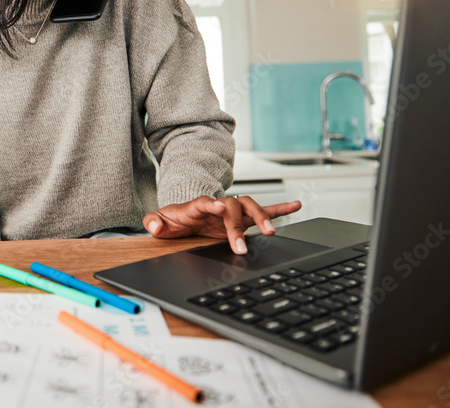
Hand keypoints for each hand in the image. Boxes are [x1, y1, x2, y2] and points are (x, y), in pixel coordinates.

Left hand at [142, 195, 301, 254]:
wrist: (183, 216)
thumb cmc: (173, 220)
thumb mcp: (160, 222)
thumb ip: (154, 222)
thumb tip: (154, 226)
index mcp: (197, 206)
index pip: (205, 202)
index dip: (213, 203)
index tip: (221, 206)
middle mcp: (218, 205)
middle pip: (231, 207)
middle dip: (238, 226)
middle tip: (241, 247)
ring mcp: (232, 210)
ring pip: (250, 207)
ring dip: (262, 217)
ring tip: (272, 231)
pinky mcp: (242, 218)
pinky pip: (264, 210)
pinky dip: (280, 209)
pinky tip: (296, 206)